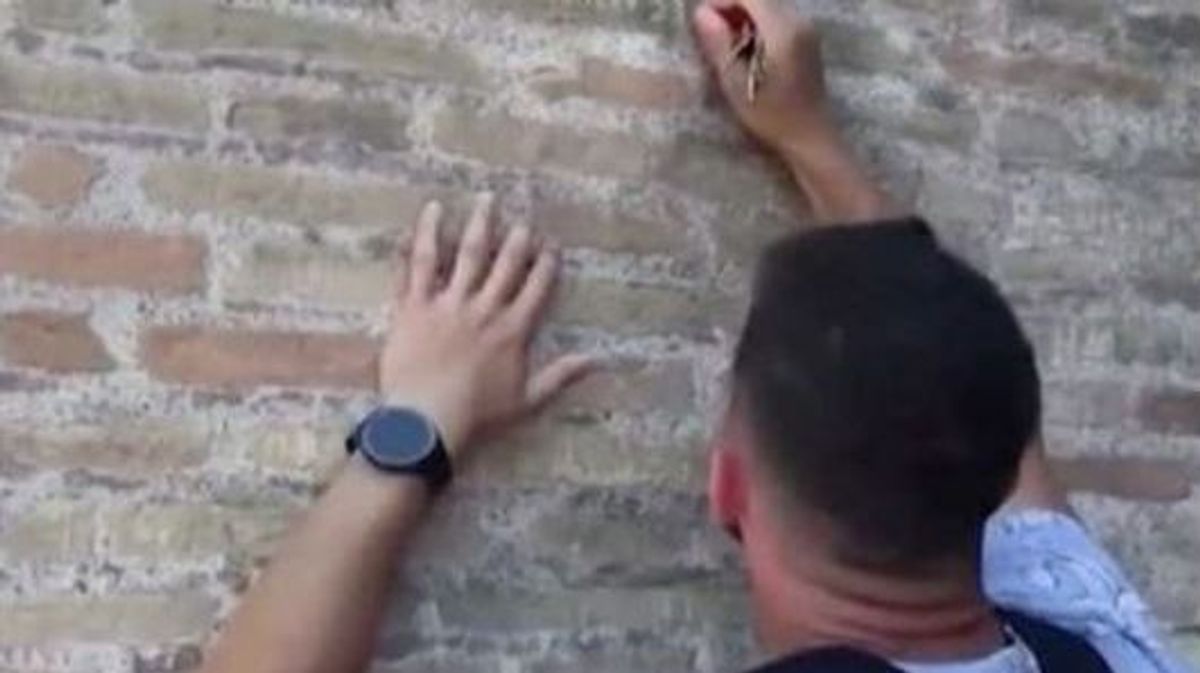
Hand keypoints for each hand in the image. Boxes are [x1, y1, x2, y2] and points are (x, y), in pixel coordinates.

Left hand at [380, 195, 593, 461]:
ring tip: (483, 200)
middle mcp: (483, 309)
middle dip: (515, 238)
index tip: (551, 245)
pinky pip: (417, 266)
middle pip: (504, 264)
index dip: (545, 264)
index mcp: (512, 330)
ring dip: (475, 225)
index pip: (535, 288)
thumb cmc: (478, 415)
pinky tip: (426, 217)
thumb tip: (597, 361)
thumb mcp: (527, 400)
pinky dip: (421, 239)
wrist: (428, 419)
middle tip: (521, 216)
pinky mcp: (413, 307)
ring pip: (463, 255)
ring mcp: (447, 304)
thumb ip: (560, 376)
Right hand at [693, 0, 833, 154]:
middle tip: (711, 32)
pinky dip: (757, 22)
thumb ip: (718, 44)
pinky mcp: (807, 37)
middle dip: (732, 6)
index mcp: (783, 30)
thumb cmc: (771, 116)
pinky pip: (777, 15)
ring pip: (768, 3)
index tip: (702, 21)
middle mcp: (799, 20)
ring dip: (743, 14)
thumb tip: (701, 12)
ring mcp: (806, 27)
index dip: (722, 0)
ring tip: (727, 41)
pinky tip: (747, 47)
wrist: (810, 136)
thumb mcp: (736, 84)